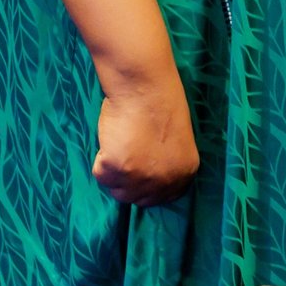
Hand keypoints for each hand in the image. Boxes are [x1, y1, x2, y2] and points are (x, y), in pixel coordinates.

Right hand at [92, 79, 199, 205]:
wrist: (145, 87)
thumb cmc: (162, 104)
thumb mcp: (176, 141)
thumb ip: (165, 164)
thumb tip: (146, 178)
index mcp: (185, 173)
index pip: (162, 197)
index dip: (147, 187)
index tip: (137, 173)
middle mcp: (165, 182)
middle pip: (137, 198)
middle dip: (127, 181)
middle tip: (124, 155)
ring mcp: (140, 178)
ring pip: (116, 189)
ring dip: (114, 171)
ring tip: (120, 143)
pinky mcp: (116, 169)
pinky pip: (100, 174)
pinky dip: (101, 158)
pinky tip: (113, 138)